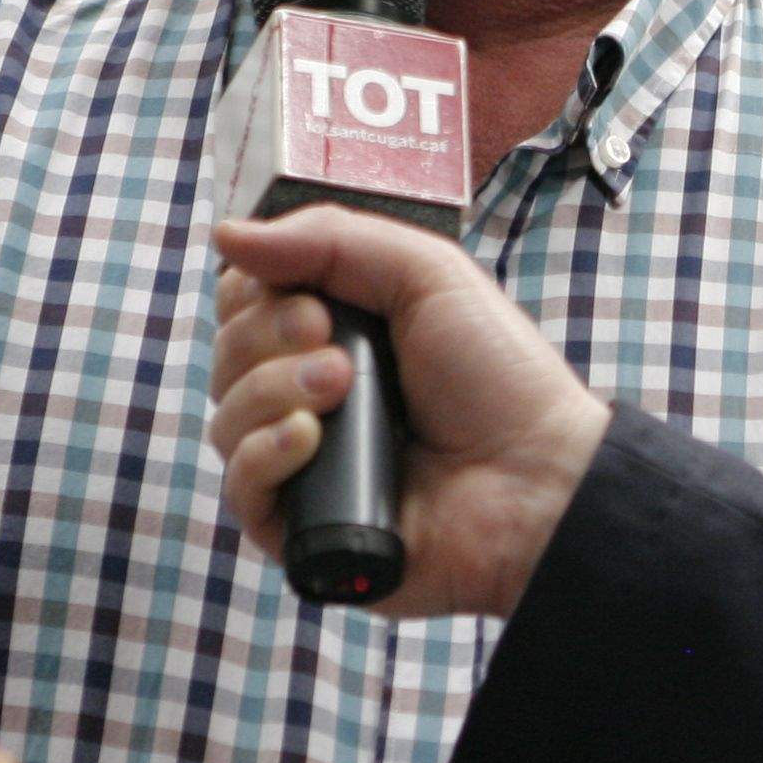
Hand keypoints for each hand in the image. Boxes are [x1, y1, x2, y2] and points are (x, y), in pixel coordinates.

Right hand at [206, 206, 611, 617]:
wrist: (538, 475)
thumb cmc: (498, 376)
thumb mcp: (426, 273)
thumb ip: (328, 240)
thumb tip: (226, 234)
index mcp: (333, 336)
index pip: (243, 306)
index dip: (254, 293)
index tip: (307, 294)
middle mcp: (308, 397)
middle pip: (226, 356)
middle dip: (268, 335)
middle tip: (330, 334)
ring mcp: (303, 465)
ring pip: (225, 419)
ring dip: (271, 389)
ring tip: (340, 386)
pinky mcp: (301, 529)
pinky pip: (240, 490)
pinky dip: (263, 454)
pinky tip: (310, 438)